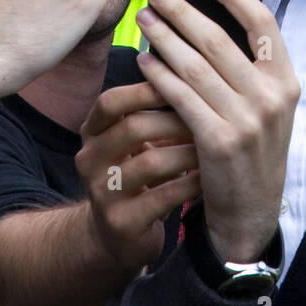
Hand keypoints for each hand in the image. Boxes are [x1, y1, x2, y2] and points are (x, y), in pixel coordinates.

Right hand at [77, 81, 200, 271]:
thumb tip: (192, 68)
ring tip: (217, 147)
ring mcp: (102, 194)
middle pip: (131, 127)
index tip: (185, 82)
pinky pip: (161, 197)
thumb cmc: (138, 177)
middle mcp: (89, 160)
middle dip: (175, 119)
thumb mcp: (134, 143)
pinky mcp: (120, 223)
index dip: (146, 89)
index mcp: (92, 133)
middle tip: (212, 115)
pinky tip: (210, 179)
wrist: (117, 237)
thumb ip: (149, 111)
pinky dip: (189, 185)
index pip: (110, 101)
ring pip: (149, 163)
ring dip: (187, 152)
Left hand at [134, 0, 298, 263]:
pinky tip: (144, 62)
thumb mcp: (264, 110)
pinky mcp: (219, 140)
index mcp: (285, 82)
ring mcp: (246, 119)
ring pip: (195, 65)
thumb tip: (205, 24)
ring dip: (163, 38)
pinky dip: (160, 76)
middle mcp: (270, 96)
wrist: (250, 213)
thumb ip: (246, 71)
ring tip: (143, 20)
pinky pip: (182, 96)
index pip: (263, 23)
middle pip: (218, 38)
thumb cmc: (251, 154)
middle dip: (181, 11)